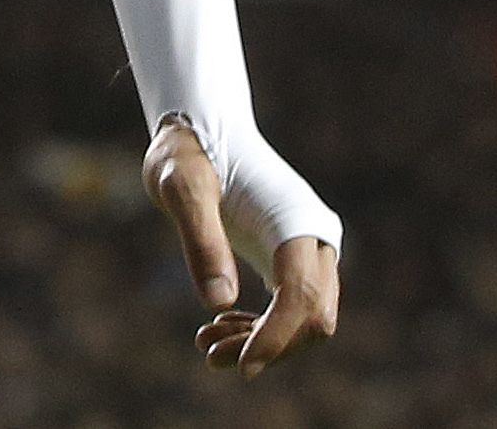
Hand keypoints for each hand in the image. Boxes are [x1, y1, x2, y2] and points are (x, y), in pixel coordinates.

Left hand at [145, 119, 340, 378]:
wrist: (201, 128)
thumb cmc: (188, 153)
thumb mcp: (181, 187)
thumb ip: (200, 239)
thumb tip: (218, 302)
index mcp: (295, 218)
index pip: (301, 295)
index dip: (276, 338)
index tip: (241, 367)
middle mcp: (315, 236)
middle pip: (313, 317)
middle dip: (268, 347)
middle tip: (210, 355)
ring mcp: (309, 248)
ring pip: (307, 319)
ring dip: (264, 343)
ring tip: (207, 346)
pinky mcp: (294, 257)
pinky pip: (294, 308)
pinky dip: (263, 328)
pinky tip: (219, 325)